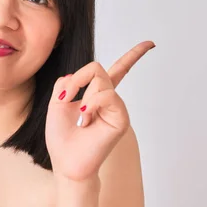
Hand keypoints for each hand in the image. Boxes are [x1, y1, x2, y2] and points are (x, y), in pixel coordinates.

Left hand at [45, 41, 154, 181]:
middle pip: (97, 68)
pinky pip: (108, 96)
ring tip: (81, 120)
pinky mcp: (121, 118)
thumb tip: (77, 76)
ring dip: (83, 98)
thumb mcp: (56, 104)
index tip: (151, 44)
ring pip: (101, 81)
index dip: (134, 56)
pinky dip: (92, 104)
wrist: (66, 162)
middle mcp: (109, 100)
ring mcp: (116, 108)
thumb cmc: (62, 138)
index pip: (118, 70)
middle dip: (77, 79)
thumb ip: (65, 84)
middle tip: (66, 99)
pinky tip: (86, 119)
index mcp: (96, 95)